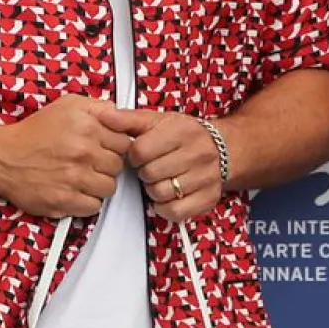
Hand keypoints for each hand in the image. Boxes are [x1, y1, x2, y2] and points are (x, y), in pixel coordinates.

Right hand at [0, 95, 130, 217]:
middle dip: (108, 165)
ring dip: (99, 184)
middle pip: (119, 166)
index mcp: (88, 128)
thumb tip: (121, 114)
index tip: (106, 148)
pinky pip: (94, 206)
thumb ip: (100, 107)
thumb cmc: (34, 132)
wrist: (4, 157)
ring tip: (84, 177)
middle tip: (92, 162)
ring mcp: (74, 178)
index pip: (125, 142)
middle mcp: (83, 152)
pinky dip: (88, 201)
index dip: (116, 146)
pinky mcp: (64, 200)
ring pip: (109, 188)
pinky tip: (77, 190)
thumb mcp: (69, 105)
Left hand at [100, 109, 225, 222]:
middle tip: (153, 166)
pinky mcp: (208, 198)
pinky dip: (165, 207)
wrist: (224, 147)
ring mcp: (205, 177)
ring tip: (162, 178)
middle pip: (150, 174)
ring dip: (155, 189)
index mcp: (183, 131)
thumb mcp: (158, 121)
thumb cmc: (185, 135)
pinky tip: (169, 194)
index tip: (140, 154)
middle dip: (145, 172)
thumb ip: (128, 119)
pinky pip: (175, 212)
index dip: (134, 156)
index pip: (141, 151)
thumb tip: (104, 116)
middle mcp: (198, 153)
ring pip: (160, 193)